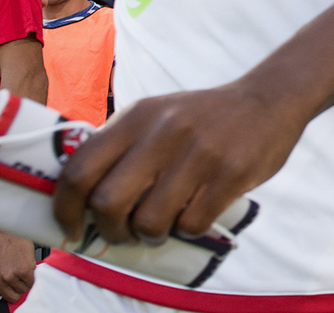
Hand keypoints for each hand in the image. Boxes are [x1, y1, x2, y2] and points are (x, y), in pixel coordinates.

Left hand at [0, 232, 34, 311]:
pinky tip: (24, 265)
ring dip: (24, 281)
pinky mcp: (23, 270)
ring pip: (23, 289)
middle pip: (12, 298)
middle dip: (15, 288)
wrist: (6, 233)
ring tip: (17, 267)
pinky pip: (31, 282)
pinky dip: (31, 275)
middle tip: (13, 276)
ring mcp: (9, 276)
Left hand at [53, 83, 302, 245]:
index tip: (71, 227)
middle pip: (108, 202)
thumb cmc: (203, 116)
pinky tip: (194, 214)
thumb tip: (81, 196)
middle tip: (123, 232)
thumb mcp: (156, 115)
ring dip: (151, 235)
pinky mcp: (230, 174)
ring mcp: (198, 154)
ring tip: (162, 225)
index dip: (65, 207)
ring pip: (150, 221)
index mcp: (136, 117)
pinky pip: (191, 224)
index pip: (79, 169)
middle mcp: (162, 132)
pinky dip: (187, 229)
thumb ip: (122, 145)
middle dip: (110, 229)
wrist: (268, 99)